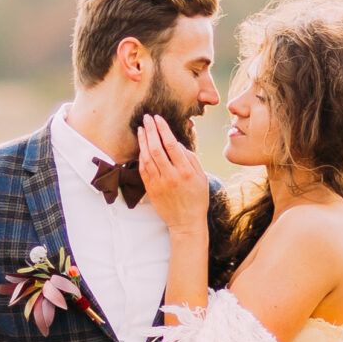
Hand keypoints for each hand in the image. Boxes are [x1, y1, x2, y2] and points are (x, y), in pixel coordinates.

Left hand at [136, 114, 208, 238]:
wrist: (186, 222)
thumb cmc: (197, 199)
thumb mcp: (202, 177)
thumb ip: (191, 158)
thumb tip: (178, 143)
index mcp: (186, 171)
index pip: (172, 144)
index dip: (163, 129)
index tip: (158, 118)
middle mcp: (171, 176)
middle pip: (157, 148)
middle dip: (151, 130)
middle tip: (147, 118)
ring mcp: (159, 183)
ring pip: (147, 158)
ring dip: (143, 141)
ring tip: (141, 129)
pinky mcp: (151, 190)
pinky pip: (143, 170)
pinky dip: (141, 156)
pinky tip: (141, 147)